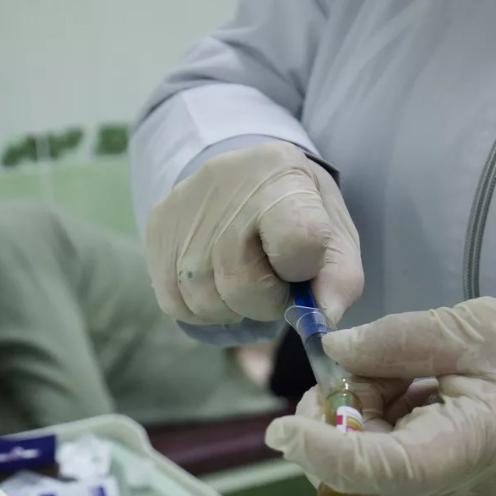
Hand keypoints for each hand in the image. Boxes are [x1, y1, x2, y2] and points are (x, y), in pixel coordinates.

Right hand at [145, 141, 362, 326]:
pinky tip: (218, 283)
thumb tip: (321, 321)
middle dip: (266, 301)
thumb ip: (339, 278)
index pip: (297, 242)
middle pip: (243, 284)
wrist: (244, 176)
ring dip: (233, 307)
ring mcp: (183, 211)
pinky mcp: (156, 232)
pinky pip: (178, 304)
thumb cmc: (296, 211)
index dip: (302, 270)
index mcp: (280, 175)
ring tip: (244, 279)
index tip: (301, 265)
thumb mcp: (333, 232)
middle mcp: (224, 186)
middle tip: (273, 283)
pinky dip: (204, 308)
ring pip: (206, 301)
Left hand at [264, 298, 495, 495]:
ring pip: (360, 470)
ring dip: (349, 419)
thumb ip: (394, 340)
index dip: (325, 453)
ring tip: (391, 370)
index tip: (281, 427)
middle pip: (359, 478)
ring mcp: (440, 489)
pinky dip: (368, 421)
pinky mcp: (431, 482)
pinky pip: (377, 459)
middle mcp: (452, 484)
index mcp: (474, 444)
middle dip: (328, 426)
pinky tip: (398, 386)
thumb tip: (330, 351)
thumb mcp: (469, 326)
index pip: (385, 471)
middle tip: (347, 367)